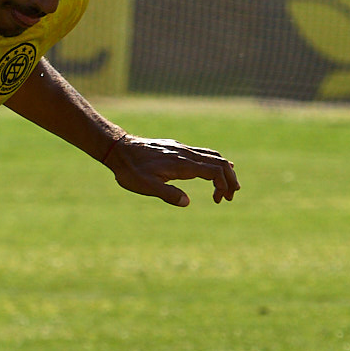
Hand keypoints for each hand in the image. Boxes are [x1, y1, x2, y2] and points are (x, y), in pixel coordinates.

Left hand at [102, 135, 238, 206]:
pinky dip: (213, 163)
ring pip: (212, 155)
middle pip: (219, 161)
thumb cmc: (131, 170)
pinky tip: (211, 172)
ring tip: (226, 187)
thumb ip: (168, 194)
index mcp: (181, 164)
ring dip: (223, 170)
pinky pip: (202, 153)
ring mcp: (182, 149)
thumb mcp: (146, 186)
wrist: (118, 149)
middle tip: (230, 197)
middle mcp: (185, 153)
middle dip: (230, 179)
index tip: (219, 200)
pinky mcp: (177, 148)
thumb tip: (186, 202)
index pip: (214, 171)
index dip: (223, 185)